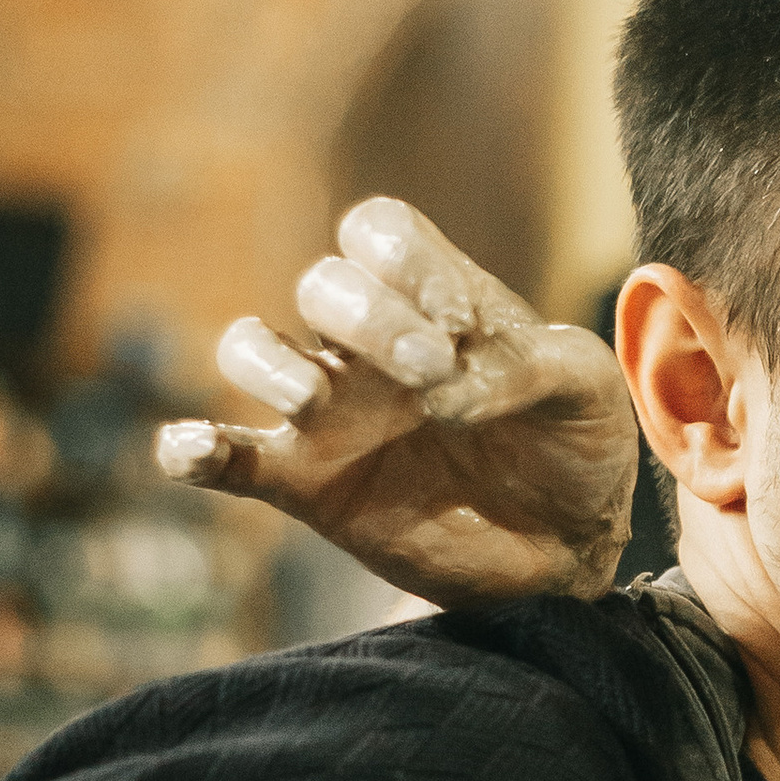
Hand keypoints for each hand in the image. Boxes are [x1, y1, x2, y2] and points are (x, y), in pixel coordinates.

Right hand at [155, 198, 640, 604]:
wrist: (565, 547)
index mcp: (437, 300)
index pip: (380, 232)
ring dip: (268, 362)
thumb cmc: (574, 446)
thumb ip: (530, 365)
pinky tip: (194, 449)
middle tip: (429, 375)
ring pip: (249, 347)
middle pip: (321, 284)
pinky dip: (194, 448)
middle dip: (366, 316)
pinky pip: (227, 457)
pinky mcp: (306, 483)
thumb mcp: (585, 389)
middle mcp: (371, 345)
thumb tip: (448, 383)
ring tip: (314, 402)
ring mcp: (330, 412)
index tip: (459, 324)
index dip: (406, 262)